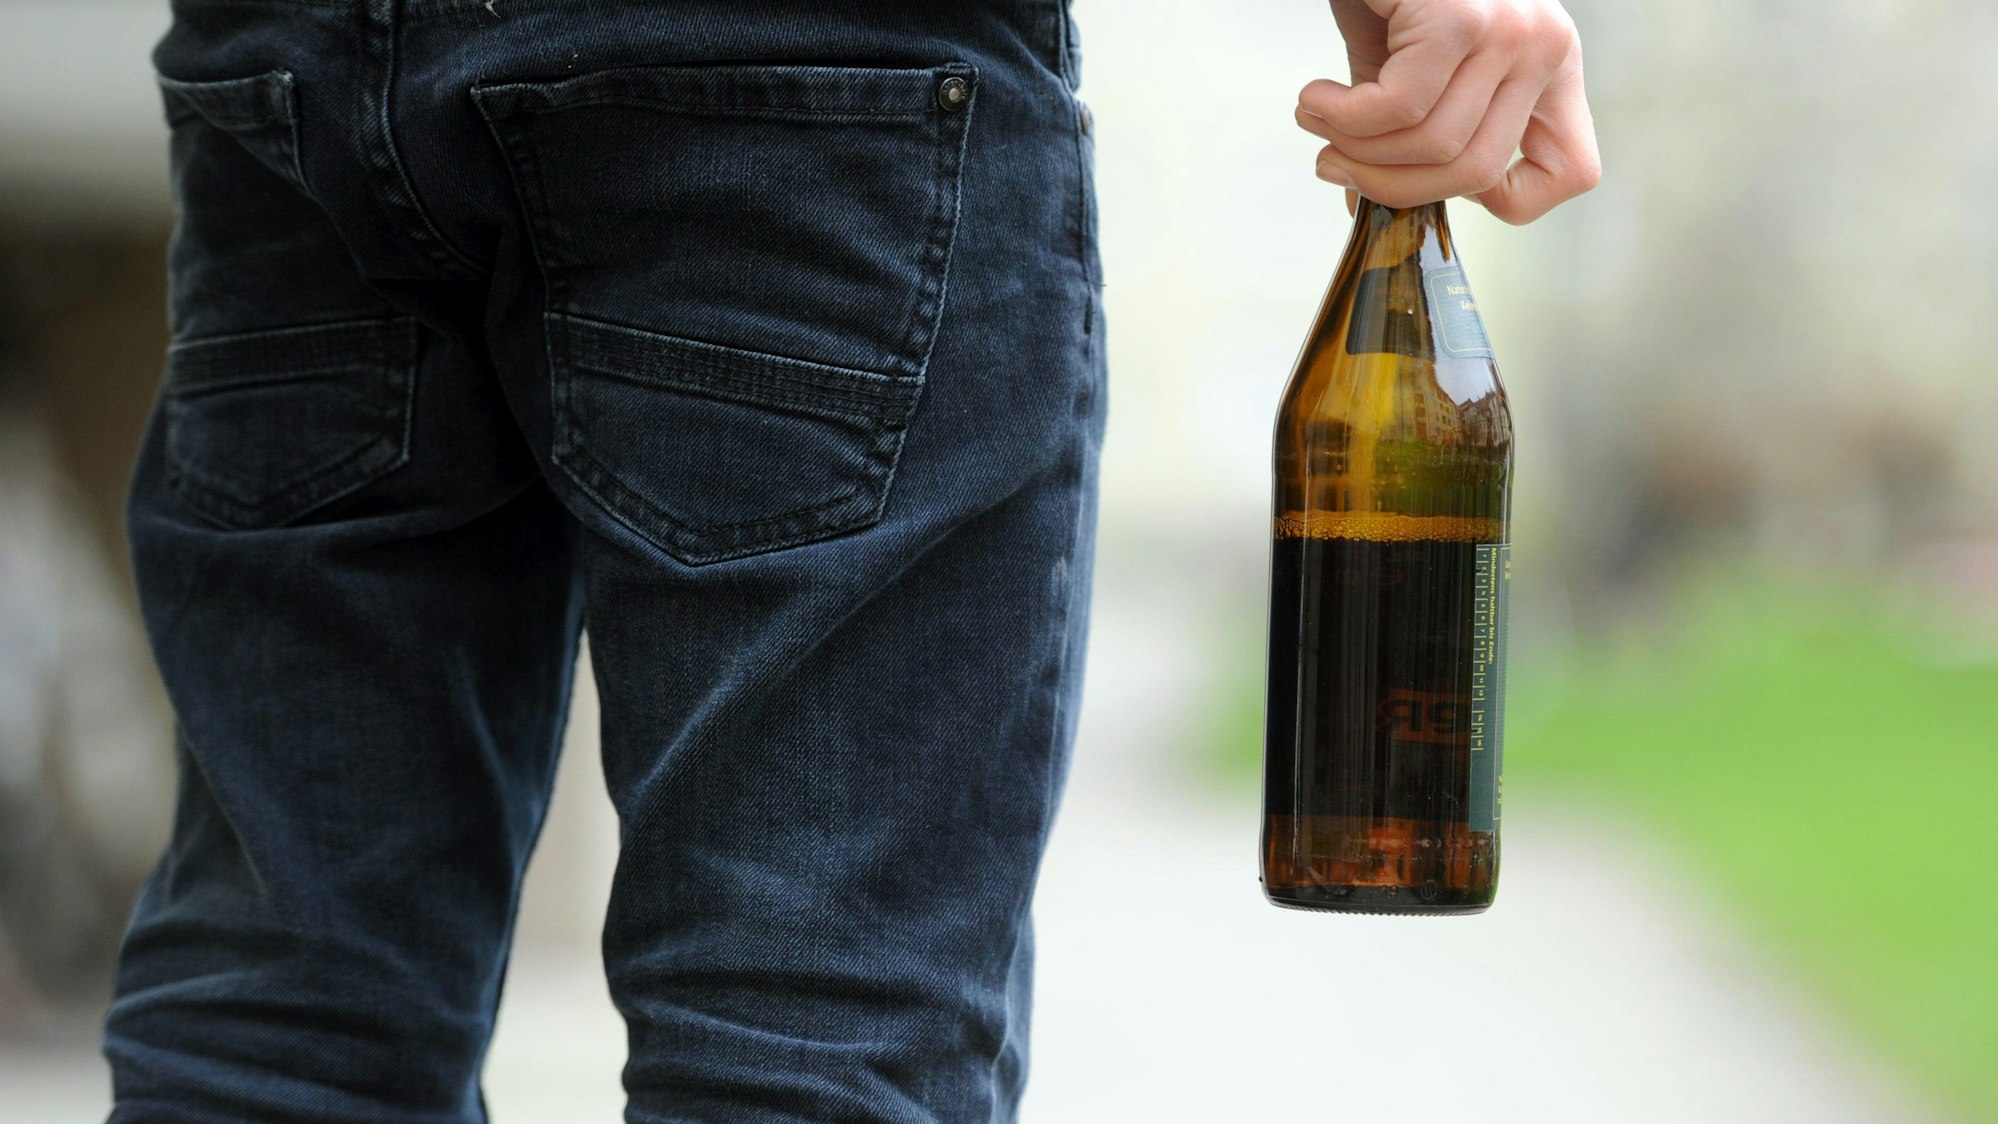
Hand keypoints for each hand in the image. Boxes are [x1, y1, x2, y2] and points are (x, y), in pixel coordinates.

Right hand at [1297, 0, 1600, 223]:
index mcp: (1549, 63)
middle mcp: (1545, 46)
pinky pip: (1396, 108)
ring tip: (1318, 122)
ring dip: (1353, 149)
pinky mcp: (1461, 15)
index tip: (1436, 181)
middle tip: (1335, 164)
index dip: (1507, 200)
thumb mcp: (1415, 62)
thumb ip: (1407, 130)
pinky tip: (1314, 100)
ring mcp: (1510, 30)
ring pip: (1433, 147)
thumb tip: (1364, 205)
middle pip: (1477, 173)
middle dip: (1391, 185)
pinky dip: (1341, 117)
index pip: (1573, 171)